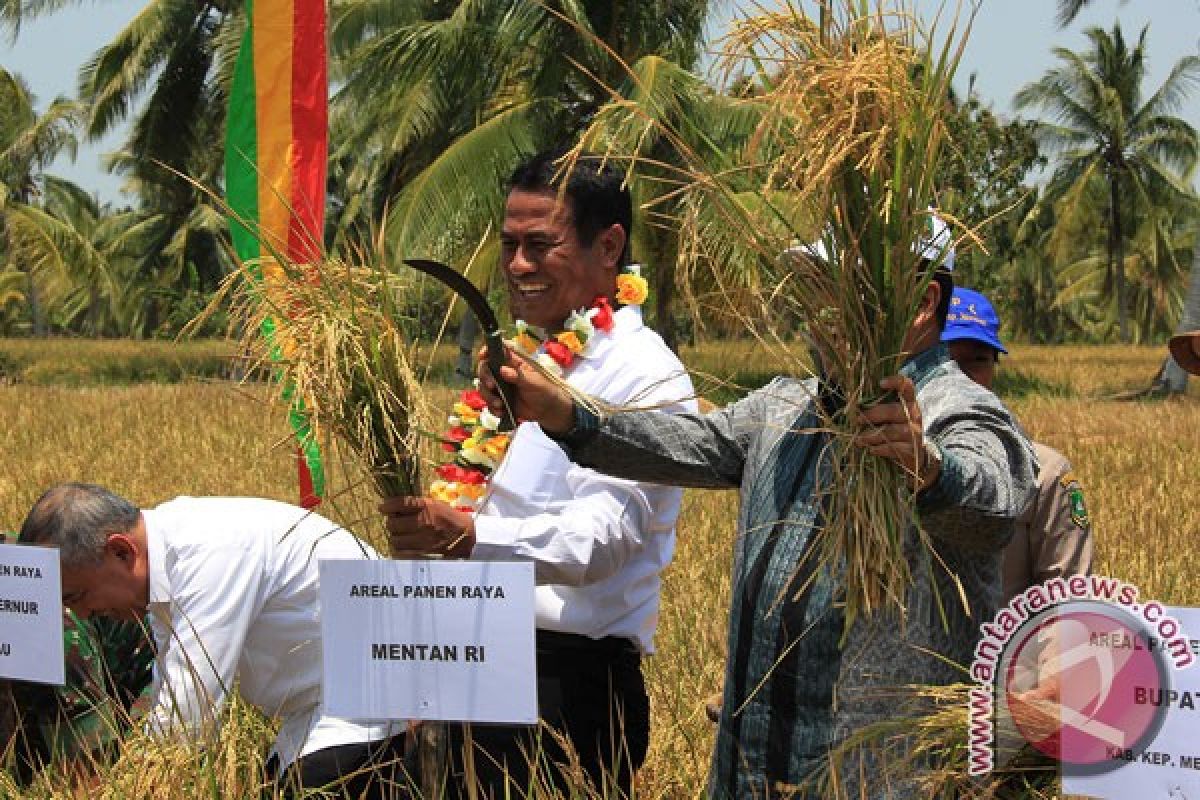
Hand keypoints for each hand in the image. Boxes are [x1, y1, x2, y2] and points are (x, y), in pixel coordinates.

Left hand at [379, 496, 474, 558]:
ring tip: (400, 535)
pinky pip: (401, 553)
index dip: (387, 506)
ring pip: (395, 540)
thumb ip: (417, 505)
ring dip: (395, 537)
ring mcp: (422, 539)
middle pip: (393, 523)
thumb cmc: (451, 519)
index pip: (400, 504)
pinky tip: (403, 546)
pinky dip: (399, 549)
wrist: (468, 538)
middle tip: (394, 523)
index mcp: (427, 507)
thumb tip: (395, 507)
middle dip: (391, 523)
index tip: (382, 507)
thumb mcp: (436, 505)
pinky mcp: (423, 553)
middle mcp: (423, 522)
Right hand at [477, 344, 575, 434]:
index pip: (498, 351)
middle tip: (492, 386)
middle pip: (485, 369)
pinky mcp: (499, 401)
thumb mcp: (534, 381)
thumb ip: (519, 376)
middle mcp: (502, 373)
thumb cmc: (544, 390)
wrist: (547, 410)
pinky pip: (488, 403)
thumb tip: (502, 370)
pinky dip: (492, 408)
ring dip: (488, 396)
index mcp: (513, 363)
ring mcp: (499, 387)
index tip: (482, 355)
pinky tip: (501, 412)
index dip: (488, 350)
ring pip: (483, 387)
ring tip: (500, 405)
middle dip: (485, 377)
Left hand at [854, 375, 938, 489]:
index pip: (907, 386)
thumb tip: (853, 404)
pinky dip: (878, 449)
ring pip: (890, 431)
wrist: (916, 456)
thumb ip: (879, 407)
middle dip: (872, 415)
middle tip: (858, 420)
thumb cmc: (897, 430)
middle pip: (893, 411)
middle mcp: (914, 415)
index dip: (895, 382)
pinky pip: (892, 448)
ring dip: (871, 436)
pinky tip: (871, 450)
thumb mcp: (892, 417)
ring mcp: (915, 433)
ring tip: (859, 440)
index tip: (880, 383)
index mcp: (909, 402)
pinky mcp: (911, 450)